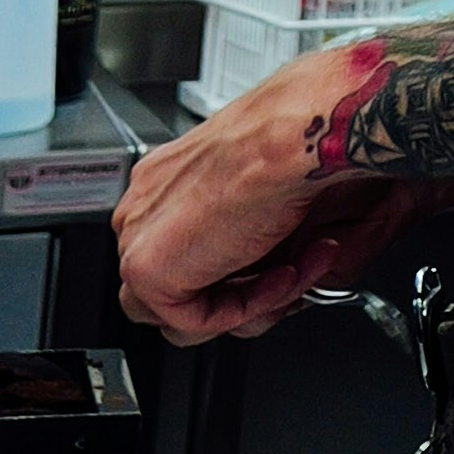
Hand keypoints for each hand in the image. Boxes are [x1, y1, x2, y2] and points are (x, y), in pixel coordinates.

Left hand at [114, 54, 430, 346]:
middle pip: (183, 284)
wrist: (306, 133)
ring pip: (184, 310)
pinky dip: (250, 307)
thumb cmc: (312, 141)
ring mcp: (141, 234)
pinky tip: (287, 269)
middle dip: (253, 291)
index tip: (299, 258)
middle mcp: (152, 200)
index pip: (190, 251)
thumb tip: (298, 286)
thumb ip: (287, 252)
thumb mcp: (298, 203)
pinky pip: (194, 320)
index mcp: (177, 176)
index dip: (250, 271)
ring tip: (301, 266)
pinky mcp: (145, 268)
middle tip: (304, 268)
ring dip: (254, 301)